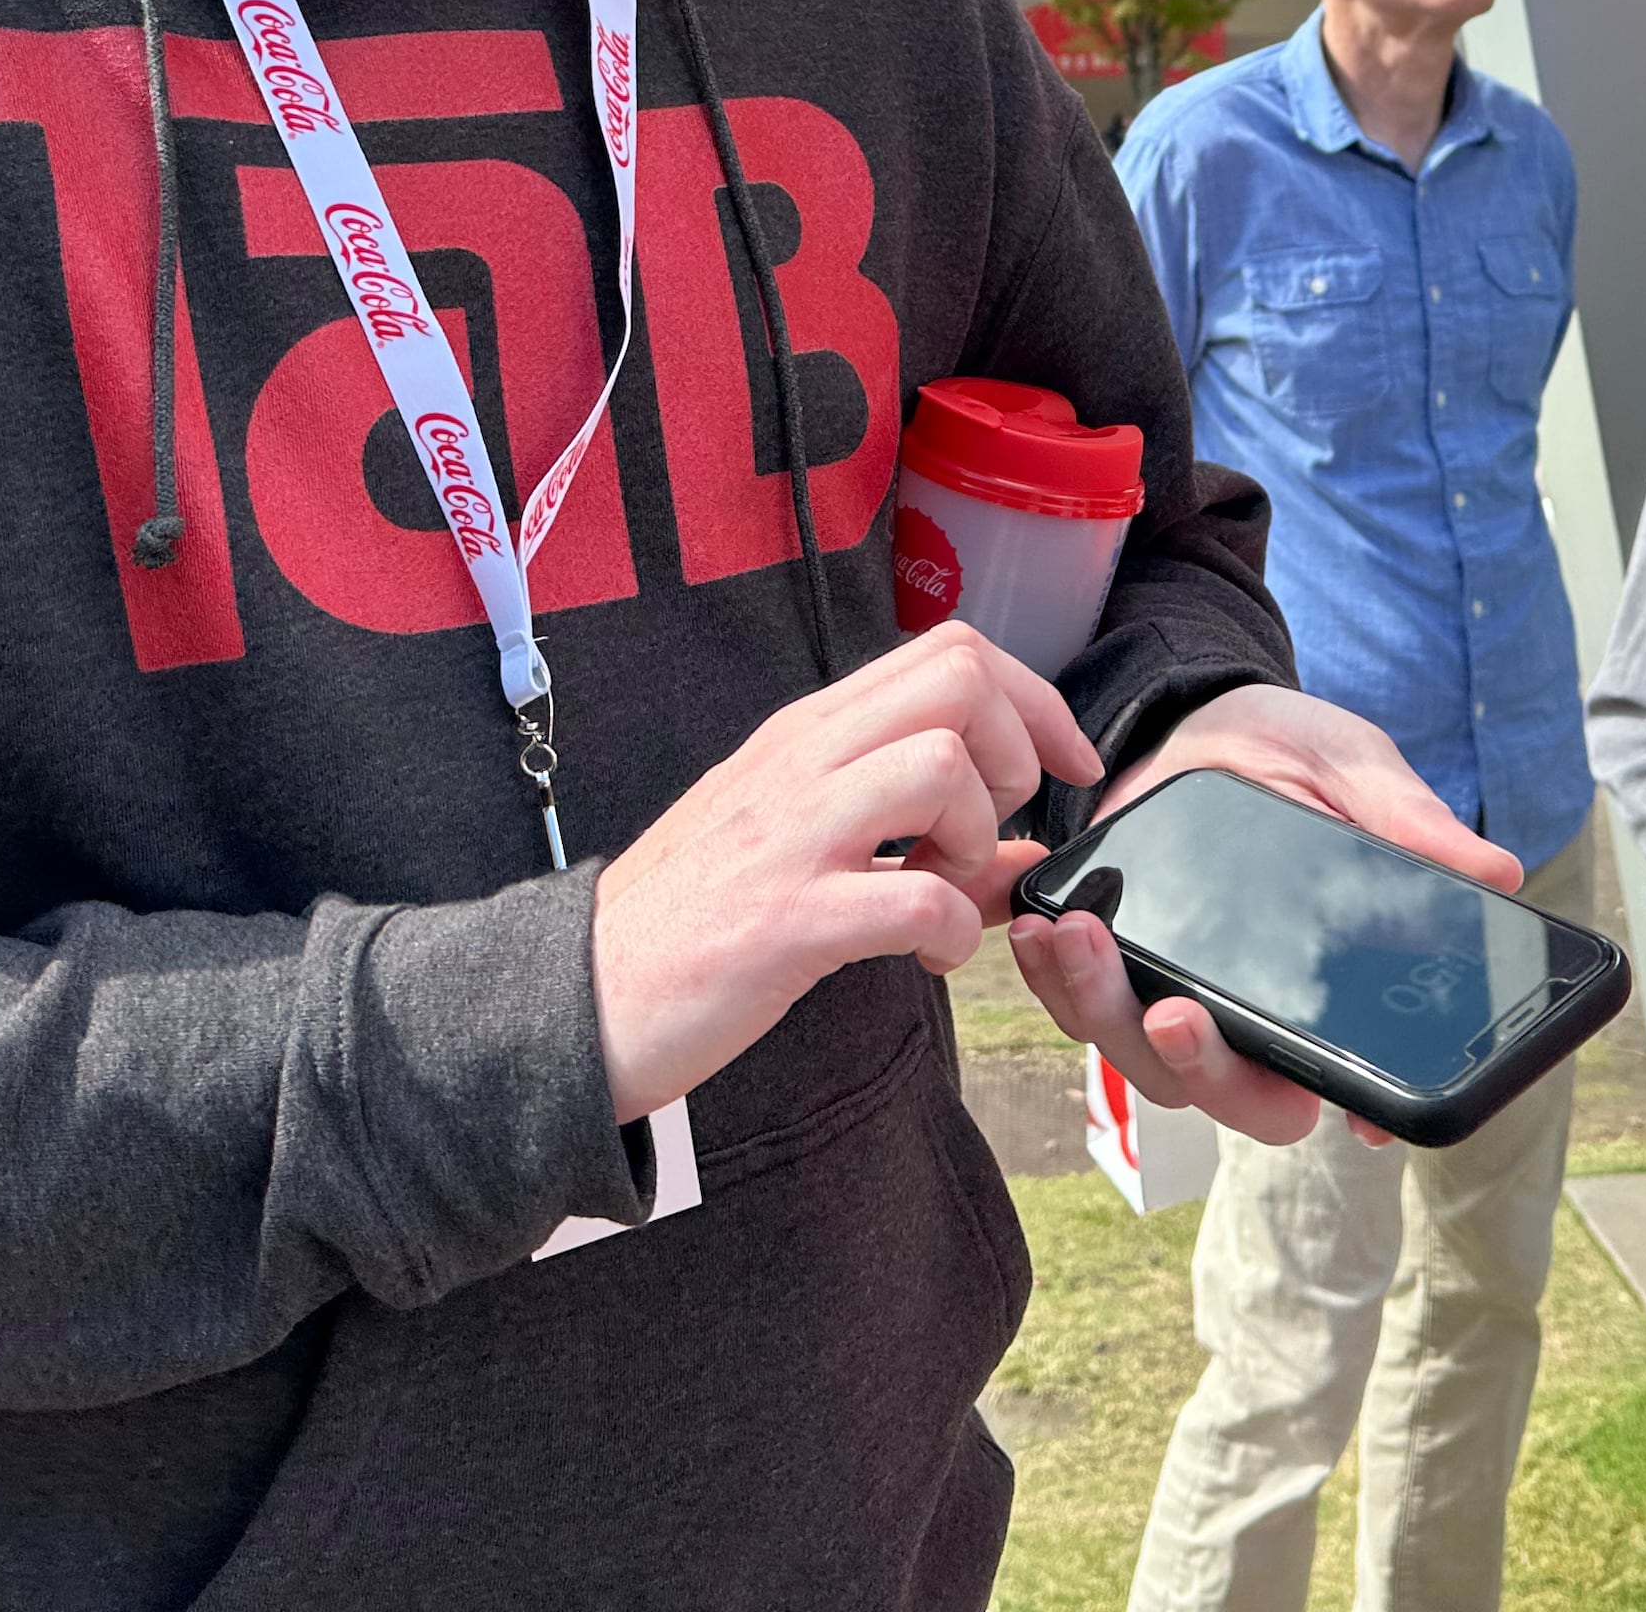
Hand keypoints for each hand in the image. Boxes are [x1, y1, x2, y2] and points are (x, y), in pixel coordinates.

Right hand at [591, 626, 1097, 1120]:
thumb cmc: (695, 919)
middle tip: (988, 831)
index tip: (1065, 769)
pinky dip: (949, 929)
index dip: (1035, 700)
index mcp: (808, 733)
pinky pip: (913, 896)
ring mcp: (792, 836)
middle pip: (959, 679)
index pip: (951, 651)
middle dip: (1016, 752)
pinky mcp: (785, 921)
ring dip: (977, 835)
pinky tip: (926, 955)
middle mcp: (802, 761)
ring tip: (948, 887)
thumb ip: (916, 836)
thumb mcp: (804, 848)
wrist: (581, 995)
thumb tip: (1029, 855)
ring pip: (941, 766)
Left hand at [1006, 684, 1521, 1150]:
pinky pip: (1077, 1003)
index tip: (1348, 1116)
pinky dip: (1051, 976)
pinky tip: (1041, 926)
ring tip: (1078, 939)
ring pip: (1141, 1060)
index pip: (1348, 1083)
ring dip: (1103, 1012)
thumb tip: (1496, 871)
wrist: (1206, 719)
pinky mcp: (1112, 964)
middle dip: (1200, 1068)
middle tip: (1174, 1011)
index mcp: (1329, 992)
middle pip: (1233, 1095)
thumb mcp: (1356, 772)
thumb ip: (1409, 819)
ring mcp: (1177, 997)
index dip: (1353, 1112)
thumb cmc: (1298, 758)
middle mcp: (1253, 1017)